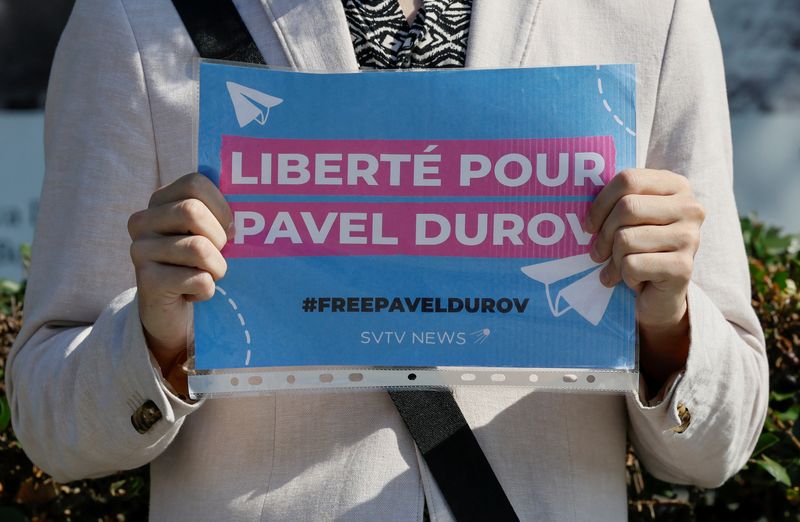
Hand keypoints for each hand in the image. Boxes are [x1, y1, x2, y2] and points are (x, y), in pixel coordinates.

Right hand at [128, 173, 232, 393]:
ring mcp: (140, 251)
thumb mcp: (209, 234)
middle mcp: (142, 221)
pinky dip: (207, 290)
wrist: (172, 313)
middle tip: (218, 255)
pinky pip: (198, 279)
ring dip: (217, 268)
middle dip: (219, 238)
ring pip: (198, 248)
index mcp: (160, 201)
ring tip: (208, 276)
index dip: (221, 206)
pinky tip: (194, 293)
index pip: (195, 183)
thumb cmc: (199, 266)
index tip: (228, 228)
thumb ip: (223, 215)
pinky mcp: (147, 282)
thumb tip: (252, 209)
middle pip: (192, 212)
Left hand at [583, 169, 704, 391]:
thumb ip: (615, 202)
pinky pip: (632, 265)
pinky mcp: (683, 267)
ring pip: (626, 239)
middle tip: (598, 253)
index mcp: (676, 186)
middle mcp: (690, 208)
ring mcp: (690, 238)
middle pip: (626, 208)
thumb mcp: (629, 220)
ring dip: (614, 259)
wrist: (661, 295)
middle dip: (603, 235)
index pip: (628, 179)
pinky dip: (624, 276)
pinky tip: (632, 280)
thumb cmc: (639, 250)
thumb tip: (575, 197)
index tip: (589, 225)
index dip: (600, 203)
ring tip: (620, 267)